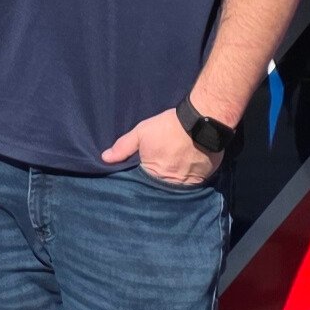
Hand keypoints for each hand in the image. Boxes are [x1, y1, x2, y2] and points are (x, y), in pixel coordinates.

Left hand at [101, 107, 222, 187]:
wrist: (202, 121)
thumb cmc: (169, 126)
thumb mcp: (142, 132)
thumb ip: (123, 147)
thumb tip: (105, 158)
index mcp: (153, 174)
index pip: (142, 185)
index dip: (141, 181)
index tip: (141, 176)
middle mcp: (170, 183)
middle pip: (160, 188)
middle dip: (158, 183)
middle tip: (160, 172)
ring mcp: (188, 183)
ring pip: (177, 188)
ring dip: (175, 181)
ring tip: (175, 171)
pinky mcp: (204, 179)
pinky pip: (193, 184)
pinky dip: (190, 178)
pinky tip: (188, 169)